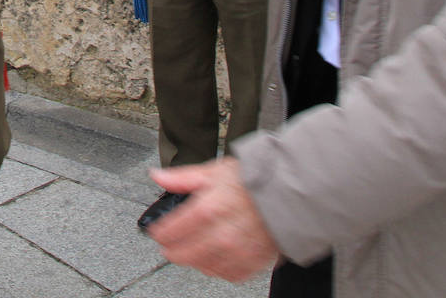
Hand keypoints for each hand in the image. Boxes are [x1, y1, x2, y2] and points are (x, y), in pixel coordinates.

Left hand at [146, 158, 278, 281]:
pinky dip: (217, 267)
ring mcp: (237, 251)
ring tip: (193, 248)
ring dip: (193, 259)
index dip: (159, 233)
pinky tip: (215, 255)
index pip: (171, 231)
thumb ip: (182, 178)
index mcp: (208, 209)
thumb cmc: (252, 181)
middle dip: (172, 250)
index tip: (157, 232)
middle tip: (170, 244)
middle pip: (183, 254)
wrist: (288, 192)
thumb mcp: (214, 171)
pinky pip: (226, 274)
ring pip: (202, 266)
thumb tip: (158, 176)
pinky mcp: (252, 262)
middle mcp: (221, 234)